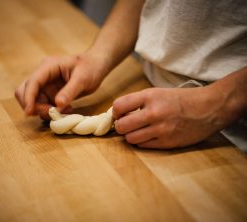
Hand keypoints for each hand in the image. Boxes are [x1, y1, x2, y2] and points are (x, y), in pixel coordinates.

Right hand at [15, 53, 107, 118]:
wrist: (97, 66)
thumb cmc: (91, 67)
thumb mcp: (83, 79)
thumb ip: (70, 91)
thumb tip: (57, 105)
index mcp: (49, 66)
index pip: (33, 82)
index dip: (28, 97)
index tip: (29, 112)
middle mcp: (43, 75)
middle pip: (25, 91)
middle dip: (33, 105)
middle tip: (51, 113)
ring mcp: (45, 84)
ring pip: (33, 100)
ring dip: (43, 110)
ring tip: (63, 112)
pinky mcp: (50, 93)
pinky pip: (43, 104)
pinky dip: (50, 111)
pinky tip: (66, 110)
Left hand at [113, 86, 232, 148]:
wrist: (209, 108)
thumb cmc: (181, 99)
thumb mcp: (158, 92)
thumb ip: (138, 102)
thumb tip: (118, 113)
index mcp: (150, 96)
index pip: (119, 106)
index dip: (115, 112)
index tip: (119, 114)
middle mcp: (154, 113)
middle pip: (121, 126)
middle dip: (120, 126)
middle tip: (126, 125)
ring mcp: (161, 129)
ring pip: (130, 138)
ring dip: (131, 135)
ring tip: (138, 130)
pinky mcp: (167, 143)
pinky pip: (143, 146)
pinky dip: (142, 141)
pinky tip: (149, 135)